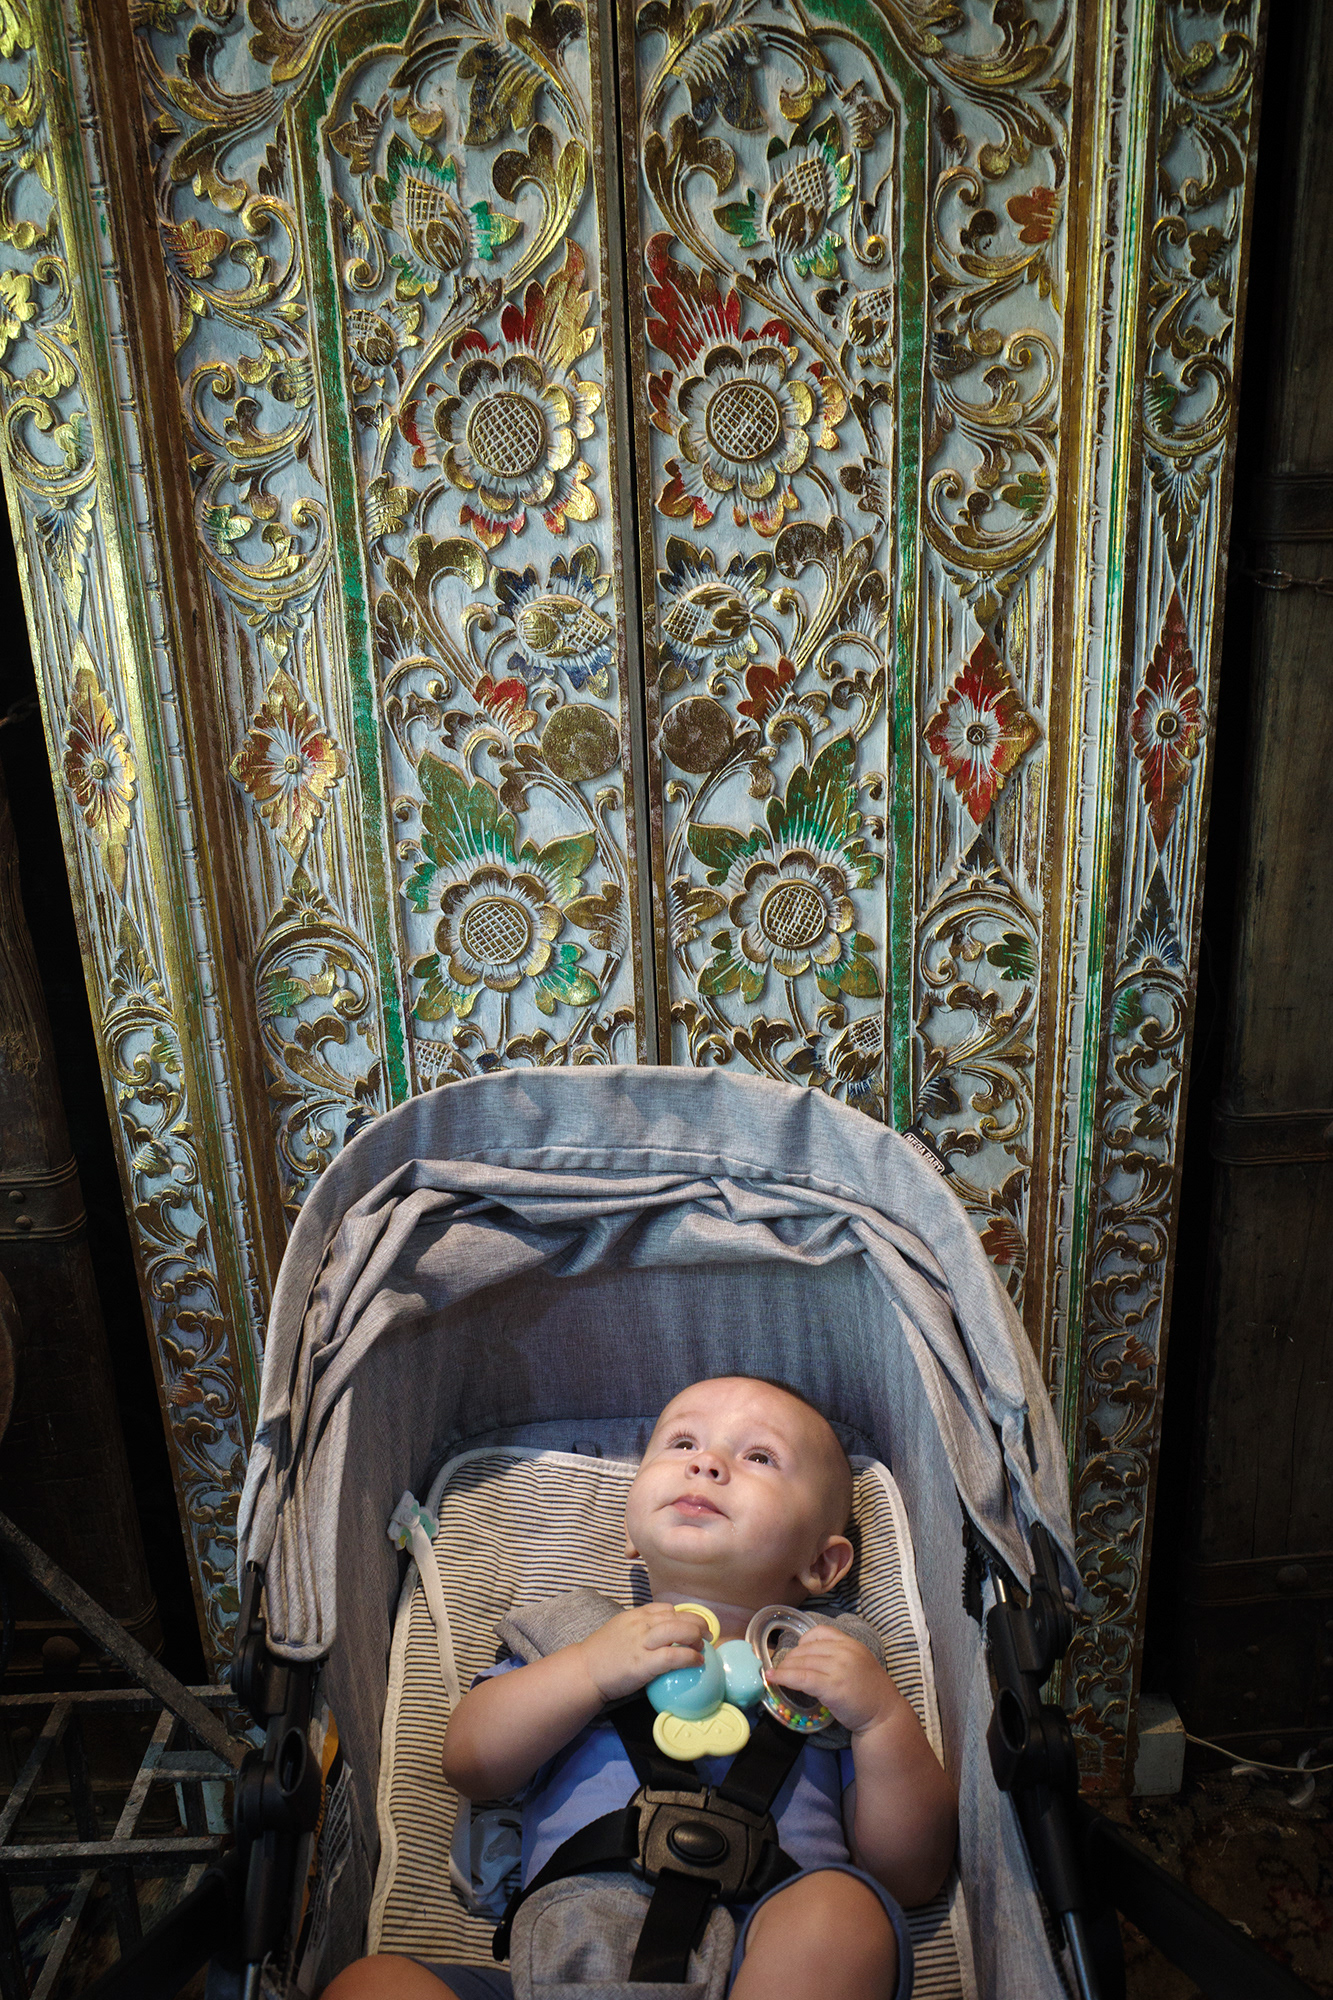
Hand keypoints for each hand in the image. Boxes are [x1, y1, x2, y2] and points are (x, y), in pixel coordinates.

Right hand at [575, 1604, 710, 1703]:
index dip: (685, 1616)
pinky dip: (689, 1656)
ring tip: (703, 1646)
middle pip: (677, 1616)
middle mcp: (641, 1624)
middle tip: (707, 1635)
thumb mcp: (621, 1629)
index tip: (693, 1626)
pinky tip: (697, 1661)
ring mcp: (642, 1642)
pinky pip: (673, 1656)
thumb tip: (663, 1634)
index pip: (667, 1608)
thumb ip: (640, 1628)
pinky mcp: (643, 1663)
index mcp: (635, 1615)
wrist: (584, 1670)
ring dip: (696, 1637)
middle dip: (698, 1623)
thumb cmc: (603, 1654)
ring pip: (678, 1631)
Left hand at [765, 1626, 899, 1737]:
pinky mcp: (832, 1687)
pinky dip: (784, 1677)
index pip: (820, 1632)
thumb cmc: (869, 1692)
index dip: (803, 1642)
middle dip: (790, 1658)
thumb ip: (838, 1655)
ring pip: (802, 1662)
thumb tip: (807, 1656)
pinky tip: (773, 1679)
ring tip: (774, 1674)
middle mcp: (845, 1652)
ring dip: (784, 1668)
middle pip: (807, 1648)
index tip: (796, 1653)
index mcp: (851, 1643)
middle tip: (780, 1668)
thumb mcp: (857, 1663)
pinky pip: (802, 1678)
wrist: (884, 1715)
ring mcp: (839, 1668)